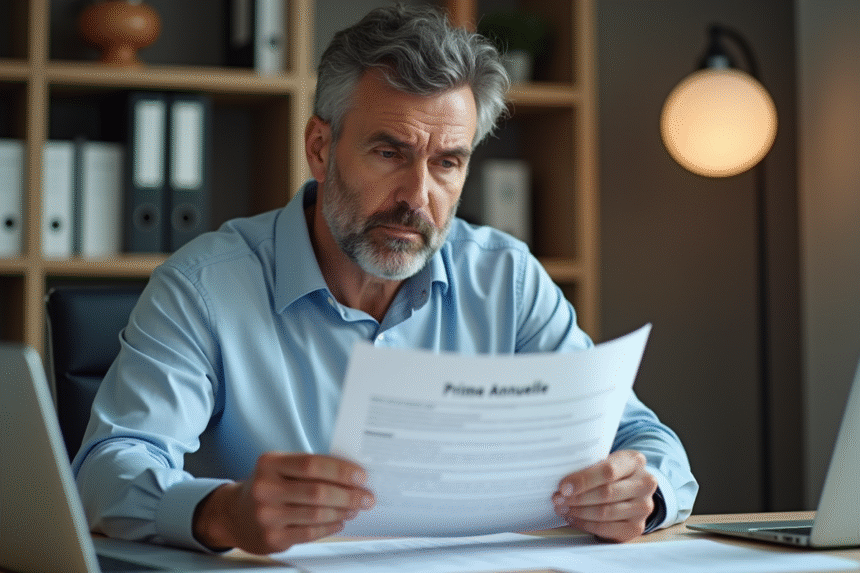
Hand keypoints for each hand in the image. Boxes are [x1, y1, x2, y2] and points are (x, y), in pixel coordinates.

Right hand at [193, 452, 374, 553]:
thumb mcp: (280, 468)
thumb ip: (310, 468)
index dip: (341, 471)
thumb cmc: (269, 486)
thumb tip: (352, 475)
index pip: (312, 465)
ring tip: (356, 508)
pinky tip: (341, 521)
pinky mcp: (272, 538)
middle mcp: (265, 488)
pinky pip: (310, 532)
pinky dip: (331, 527)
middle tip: (367, 497)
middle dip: (349, 495)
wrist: (235, 515)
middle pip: (318, 491)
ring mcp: (267, 515)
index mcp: (269, 463)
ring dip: (343, 511)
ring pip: (317, 514)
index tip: (362, 476)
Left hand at [552, 450, 657, 541]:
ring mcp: (644, 507)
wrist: (631, 489)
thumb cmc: (611, 472)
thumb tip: (560, 478)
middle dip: (577, 498)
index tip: (563, 487)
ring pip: (605, 513)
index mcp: (635, 461)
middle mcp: (645, 484)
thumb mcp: (605, 460)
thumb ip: (589, 465)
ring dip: (579, 512)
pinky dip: (586, 524)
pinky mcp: (637, 527)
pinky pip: (607, 529)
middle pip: (606, 493)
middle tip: (557, 499)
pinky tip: (573, 518)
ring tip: (562, 509)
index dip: (584, 480)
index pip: (608, 471)